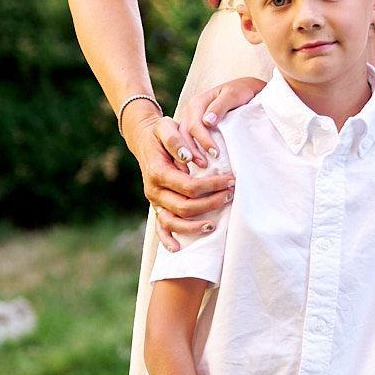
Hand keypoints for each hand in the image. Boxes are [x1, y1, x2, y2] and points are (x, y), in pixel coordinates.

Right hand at [123, 105, 234, 251]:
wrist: (144, 139)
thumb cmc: (160, 132)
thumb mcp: (166, 126)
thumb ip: (177, 140)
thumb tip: (191, 158)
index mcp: (158, 172)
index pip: (189, 186)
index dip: (212, 186)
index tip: (230, 180)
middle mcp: (154, 190)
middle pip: (185, 207)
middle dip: (211, 204)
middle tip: (230, 194)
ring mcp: (154, 201)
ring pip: (174, 222)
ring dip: (195, 226)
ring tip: (215, 224)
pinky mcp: (155, 206)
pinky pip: (160, 227)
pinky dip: (167, 239)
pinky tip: (178, 248)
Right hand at [174, 77, 266, 165]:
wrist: (245, 90)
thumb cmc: (241, 92)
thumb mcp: (233, 95)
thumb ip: (220, 106)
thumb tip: (207, 121)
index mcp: (197, 103)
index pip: (195, 124)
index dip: (203, 140)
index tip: (215, 153)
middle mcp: (189, 112)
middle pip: (184, 134)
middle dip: (193, 151)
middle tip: (205, 165)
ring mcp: (189, 121)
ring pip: (182, 140)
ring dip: (189, 155)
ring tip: (200, 168)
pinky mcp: (193, 130)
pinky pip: (186, 143)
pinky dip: (189, 155)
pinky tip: (194, 167)